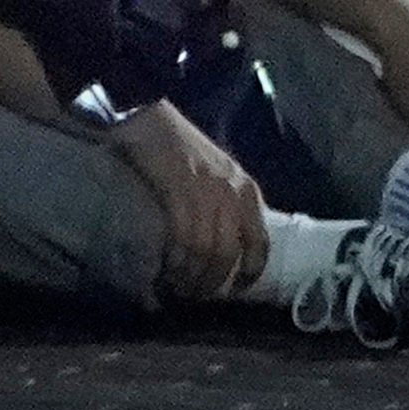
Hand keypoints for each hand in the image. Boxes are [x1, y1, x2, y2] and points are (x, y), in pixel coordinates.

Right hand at [108, 102, 267, 299]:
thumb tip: (225, 246)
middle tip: (195, 296)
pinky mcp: (179, 189)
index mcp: (246, 189)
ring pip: (206, 250)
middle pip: (229, 253)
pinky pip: (183, 237)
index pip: (259, 242)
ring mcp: (206, 190)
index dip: (248, 272)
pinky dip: (176, 260)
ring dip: (191, 276)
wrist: (149, 113)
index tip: (233, 290)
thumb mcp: (217, 172)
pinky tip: (166, 268)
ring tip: (177, 288)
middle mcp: (232, 191)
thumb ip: (225, 202)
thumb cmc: (181, 145)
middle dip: (212, 281)